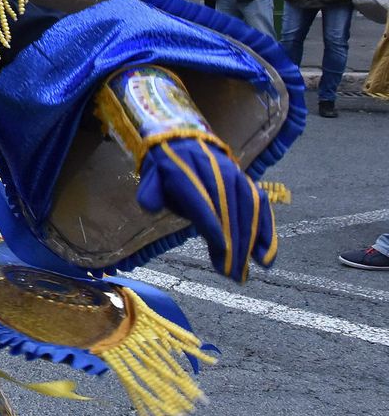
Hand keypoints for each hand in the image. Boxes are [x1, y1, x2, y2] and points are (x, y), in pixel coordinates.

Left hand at [137, 137, 274, 281]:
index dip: (212, 225)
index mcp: (184, 170)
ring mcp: (234, 175)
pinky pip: (261, 206)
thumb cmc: (166, 170)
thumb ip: (150, 192)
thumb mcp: (151, 177)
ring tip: (245, 271)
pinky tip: (265, 257)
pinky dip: (266, 231)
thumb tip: (150, 207)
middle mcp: (214, 171)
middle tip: (231, 273)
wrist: (184, 142)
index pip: (201, 200)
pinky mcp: (247, 182)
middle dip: (233, 244)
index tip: (221, 251)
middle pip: (227, 209)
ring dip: (249, 243)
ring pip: (247, 209)